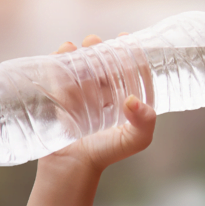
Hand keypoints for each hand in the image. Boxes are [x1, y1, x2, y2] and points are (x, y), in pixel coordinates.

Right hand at [40, 34, 156, 175]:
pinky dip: (59, 58)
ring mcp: (82, 92)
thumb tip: (133, 101)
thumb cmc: (107, 153)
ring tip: (78, 47)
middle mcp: (104, 91)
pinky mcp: (60, 95)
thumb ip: (145, 123)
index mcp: (125, 95)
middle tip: (95, 41)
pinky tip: (63, 51)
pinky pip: (59, 72)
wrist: (73, 166)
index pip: (128, 68)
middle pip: (103, 61)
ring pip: (82, 64)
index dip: (128, 51)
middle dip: (100, 47)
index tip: (124, 39)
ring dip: (80, 50)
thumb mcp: (135, 140)